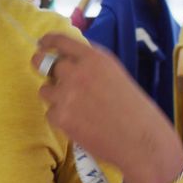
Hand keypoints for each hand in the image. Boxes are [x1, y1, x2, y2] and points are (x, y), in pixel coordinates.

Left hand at [31, 34, 182, 182]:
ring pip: (45, 90)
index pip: (61, 41)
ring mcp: (66, 94)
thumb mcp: (114, 73)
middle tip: (54, 81)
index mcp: (93, 58)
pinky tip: (80, 124)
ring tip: (78, 109)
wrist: (140, 141)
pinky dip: (61, 119)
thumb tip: (68, 57)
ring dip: (56, 98)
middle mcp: (76, 72)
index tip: (42, 45)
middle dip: (47, 72)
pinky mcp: (61, 116)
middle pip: (44, 63)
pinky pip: (50, 113)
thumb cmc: (133, 108)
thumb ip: (91, 63)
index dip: (48, 41)